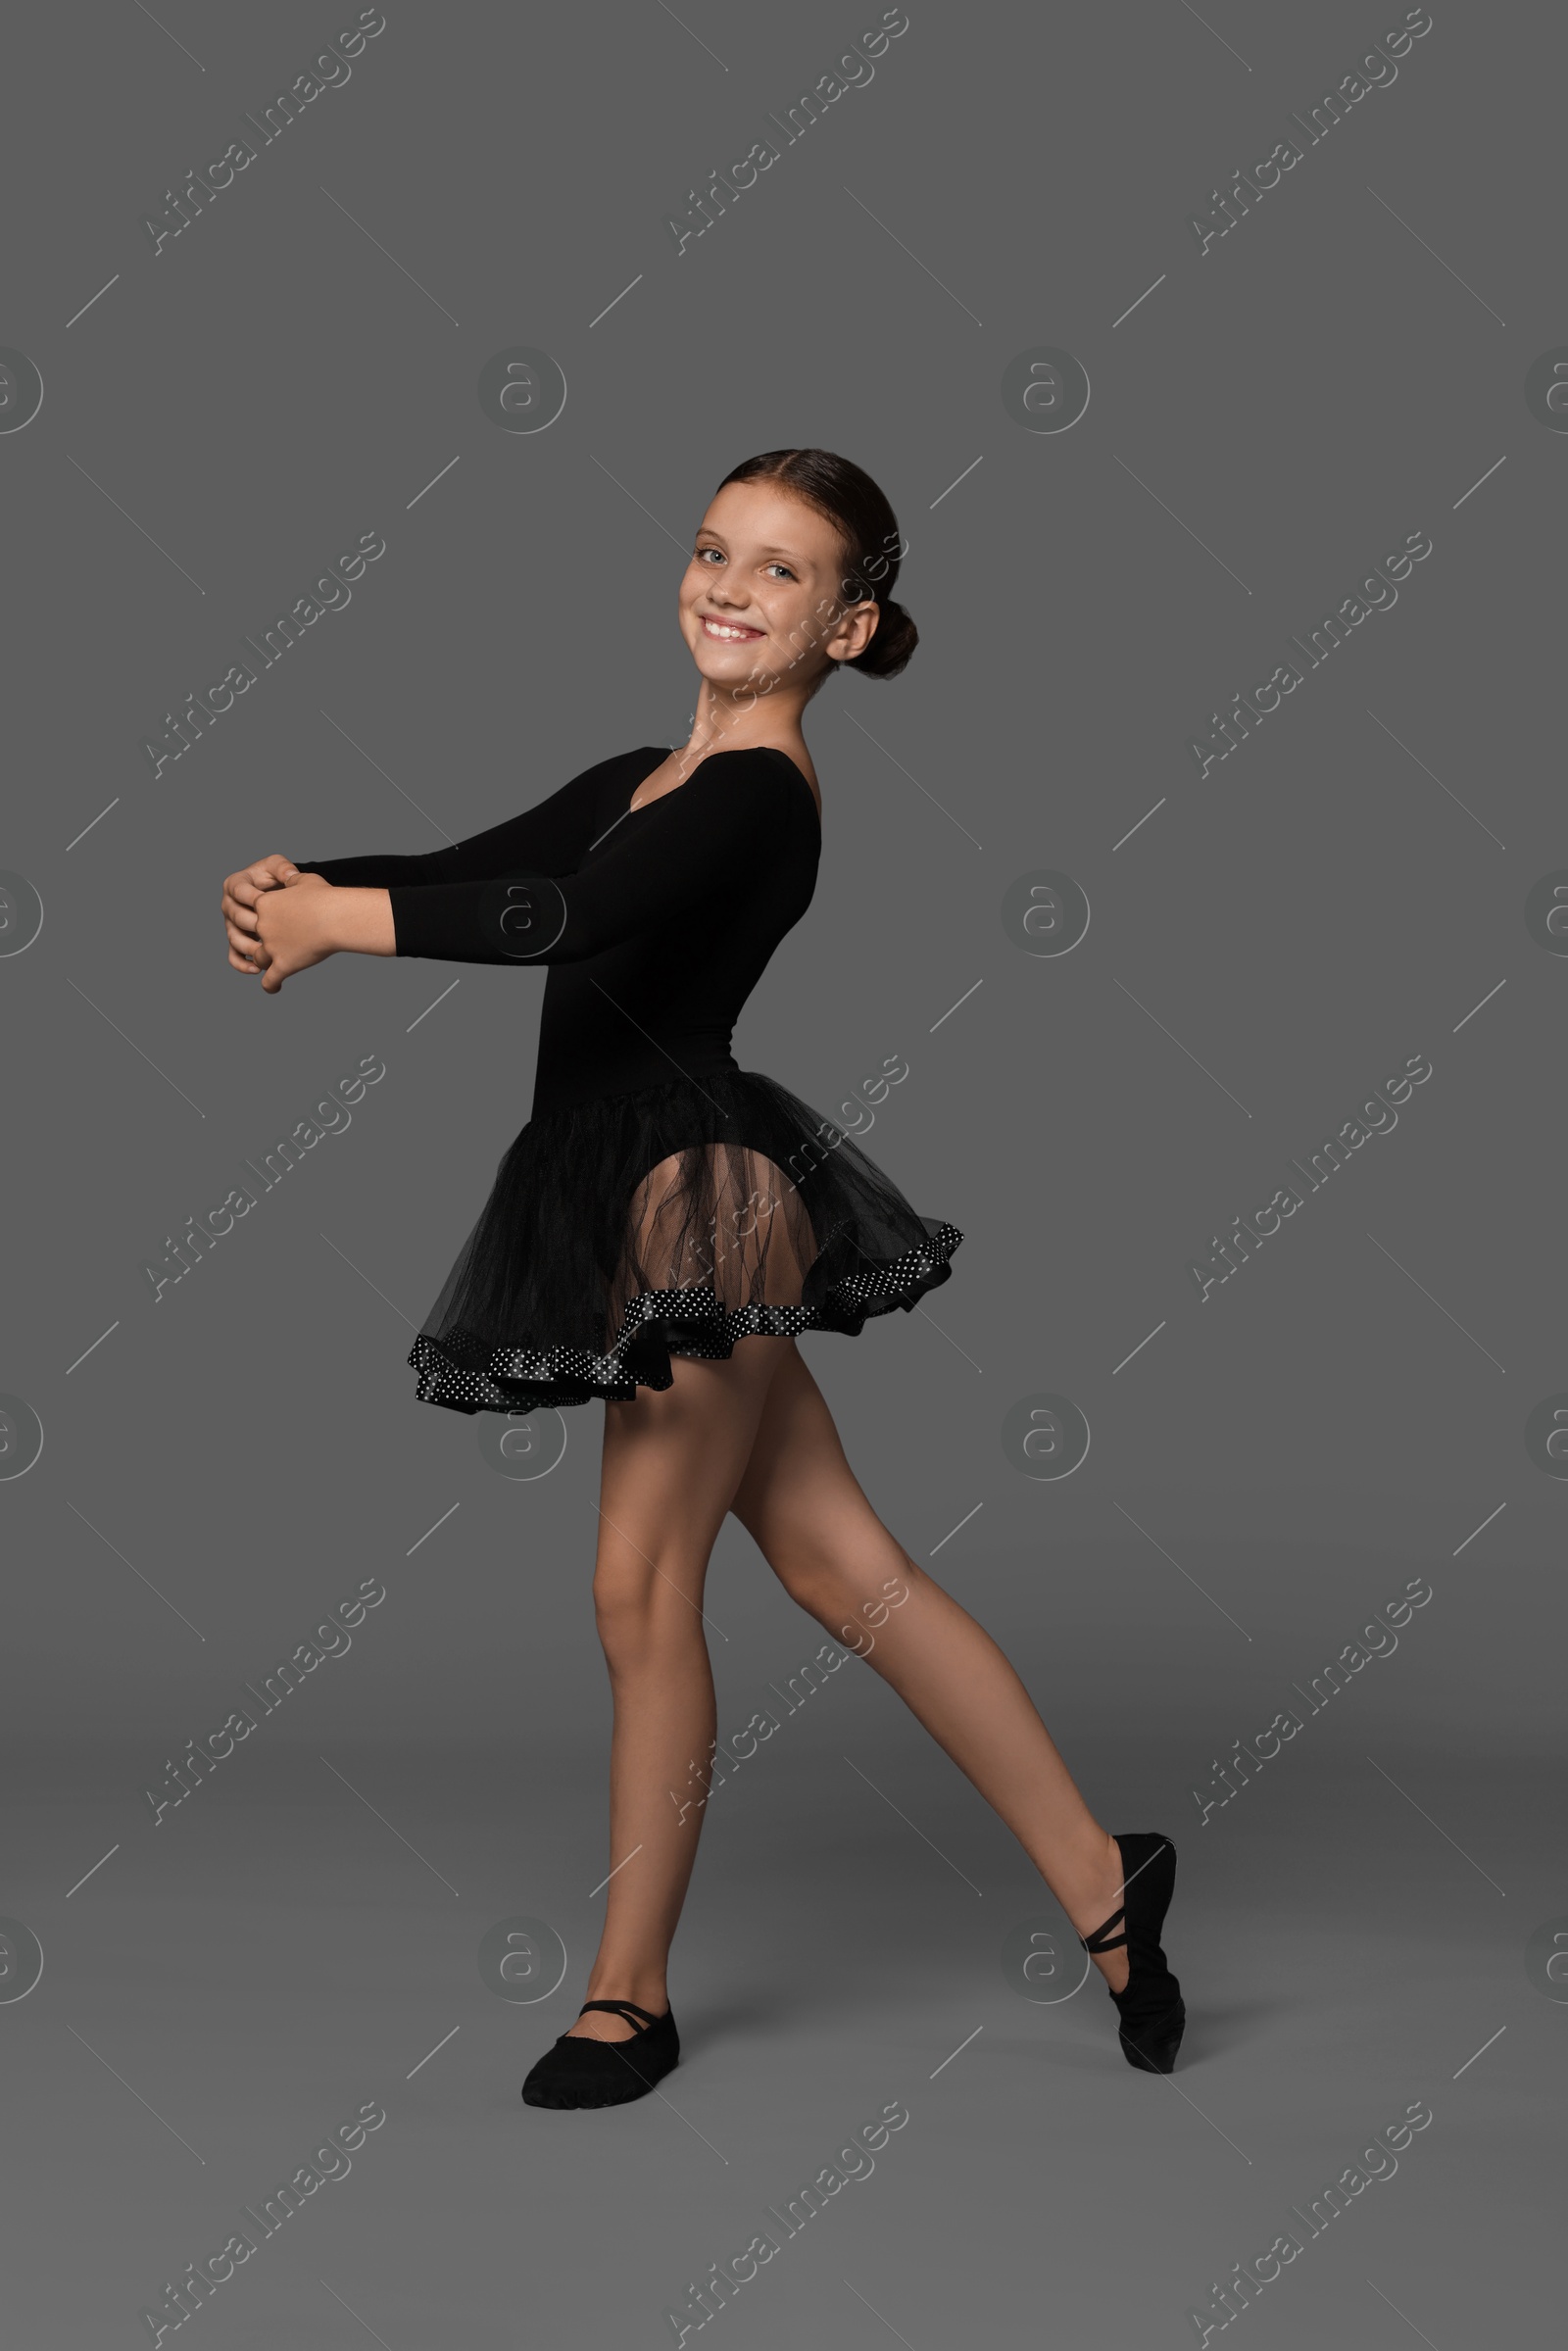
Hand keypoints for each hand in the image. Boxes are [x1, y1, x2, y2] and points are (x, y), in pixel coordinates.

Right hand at [221, 857, 326, 977]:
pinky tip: (258, 969)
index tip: (270, 902)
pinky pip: (233, 956)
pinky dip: (243, 965)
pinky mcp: (237, 941)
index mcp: (234, 884)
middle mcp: (229, 905)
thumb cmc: (278, 877)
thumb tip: (290, 876)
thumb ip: (282, 867)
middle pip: (235, 916)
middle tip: (273, 929)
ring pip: (234, 939)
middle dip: (254, 923)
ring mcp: (232, 925)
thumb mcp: (279, 867)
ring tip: (266, 954)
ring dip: (249, 947)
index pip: (238, 890)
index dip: (253, 896)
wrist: (280, 895)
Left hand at [250, 875, 338, 993]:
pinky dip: (271, 986)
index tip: (267, 920)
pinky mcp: (284, 964)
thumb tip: (291, 879)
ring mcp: (272, 947)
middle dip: (260, 941)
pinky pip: (270, 980)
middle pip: (253, 936)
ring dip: (265, 963)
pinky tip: (274, 988)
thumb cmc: (325, 897)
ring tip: (272, 967)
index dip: (260, 917)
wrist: (336, 916)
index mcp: (265, 904)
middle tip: (267, 945)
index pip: (253, 912)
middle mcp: (263, 925)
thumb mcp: (305, 881)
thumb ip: (292, 881)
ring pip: (260, 960)